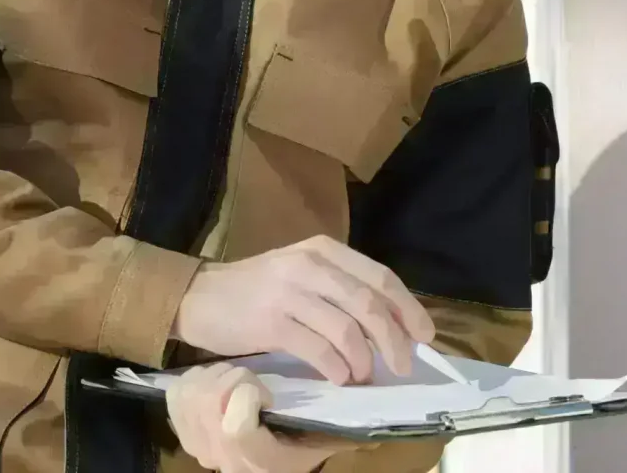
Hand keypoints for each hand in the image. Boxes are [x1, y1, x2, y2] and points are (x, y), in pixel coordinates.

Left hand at [167, 363, 348, 472]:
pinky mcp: (181, 430)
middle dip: (233, 377)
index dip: (247, 394)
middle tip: (251, 380)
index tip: (268, 393)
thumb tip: (372, 428)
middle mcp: (221, 458)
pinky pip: (178, 391)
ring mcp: (196, 445)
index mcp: (257, 461)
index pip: (233, 426)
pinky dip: (196, 378)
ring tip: (235, 381)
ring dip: (215, 374)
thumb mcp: (317, 445)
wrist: (255, 467)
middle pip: (209, 399)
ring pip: (193, 391)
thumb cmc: (292, 450)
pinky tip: (214, 384)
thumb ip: (339, 434)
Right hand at [174, 235, 434, 384]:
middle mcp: (310, 265)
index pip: (380, 277)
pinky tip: (340, 378)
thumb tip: (391, 325)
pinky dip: (337, 368)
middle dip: (394, 339)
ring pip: (347, 328)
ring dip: (364, 359)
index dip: (408, 308)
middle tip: (403, 365)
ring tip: (363, 375)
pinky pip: (318, 348)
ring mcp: (289, 291)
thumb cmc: (258, 290)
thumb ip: (342, 290)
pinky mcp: (271, 321)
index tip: (425, 336)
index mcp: (325, 250)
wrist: (201, 296)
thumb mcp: (304, 275)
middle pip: (369, 303)